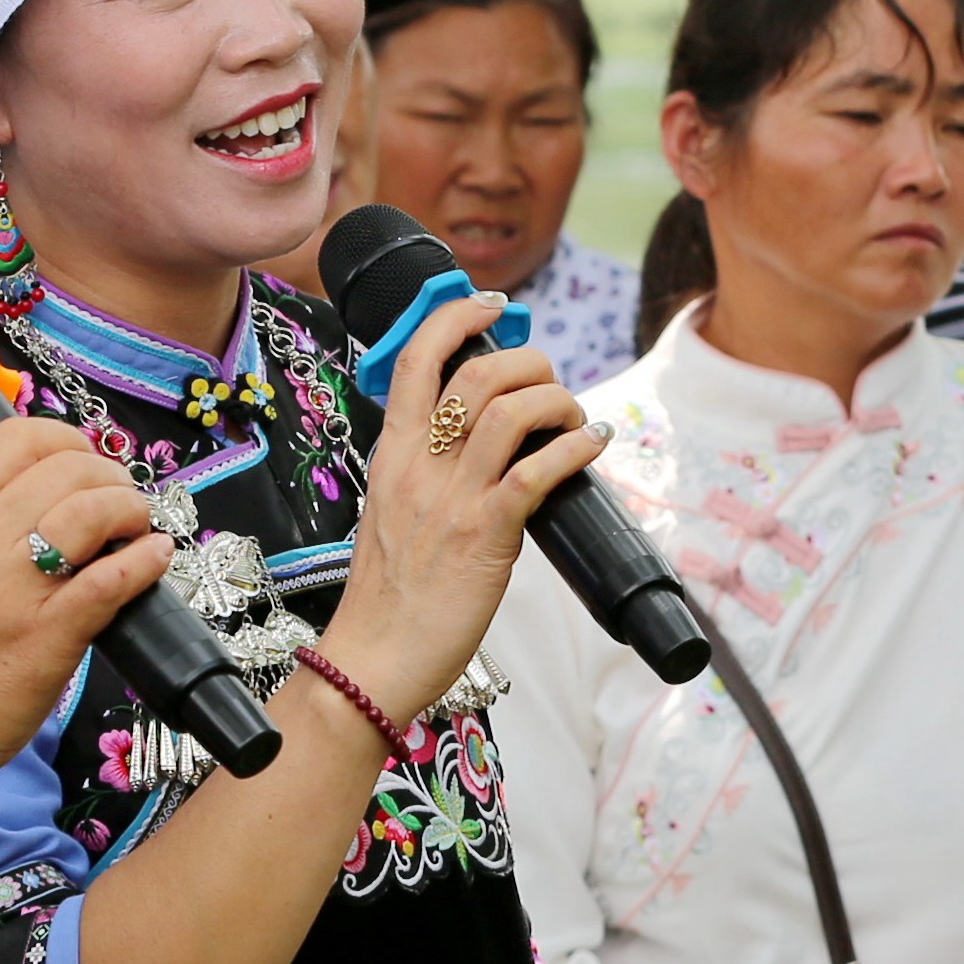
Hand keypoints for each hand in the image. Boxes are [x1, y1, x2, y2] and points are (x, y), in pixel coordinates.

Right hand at [0, 415, 169, 789]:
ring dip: (131, 510)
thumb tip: (47, 503)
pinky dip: (145, 560)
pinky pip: (111, 578)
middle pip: (66, 468)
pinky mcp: (48, 634)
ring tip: (138, 529)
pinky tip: (154, 557)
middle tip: (122, 503)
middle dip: (110, 476)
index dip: (66, 439)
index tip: (86, 460)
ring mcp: (13, 588)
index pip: (14, 438)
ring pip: (92, 509)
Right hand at [325, 291, 607, 719]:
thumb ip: (425, 477)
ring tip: (574, 419)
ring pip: (509, 410)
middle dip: (528, 361)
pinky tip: (591, 446)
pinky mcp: (484, 536)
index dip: (456, 317)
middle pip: (477, 373)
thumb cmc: (387, 597)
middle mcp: (418, 466)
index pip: (417, 359)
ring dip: (556, 401)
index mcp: (391, 455)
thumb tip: (482, 456)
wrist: (372, 658)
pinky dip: (574, 448)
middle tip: (550, 382)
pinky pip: (537, 472)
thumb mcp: (392, 515)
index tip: (489, 305)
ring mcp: (450, 498)